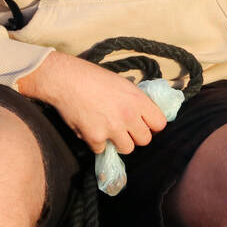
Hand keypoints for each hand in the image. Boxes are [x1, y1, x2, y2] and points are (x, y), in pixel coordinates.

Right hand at [18, 51, 167, 154]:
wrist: (66, 79)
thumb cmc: (93, 77)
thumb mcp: (122, 84)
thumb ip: (135, 100)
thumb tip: (143, 115)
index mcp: (138, 100)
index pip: (160, 123)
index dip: (152, 126)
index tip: (144, 125)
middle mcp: (129, 116)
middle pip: (145, 139)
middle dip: (135, 135)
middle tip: (124, 129)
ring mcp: (113, 128)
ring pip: (127, 148)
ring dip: (118, 142)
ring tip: (108, 131)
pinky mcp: (95, 138)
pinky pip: (102, 149)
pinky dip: (96, 143)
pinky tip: (90, 129)